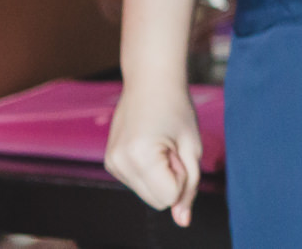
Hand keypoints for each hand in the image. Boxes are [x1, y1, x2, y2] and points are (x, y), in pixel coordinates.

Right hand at [106, 82, 203, 226]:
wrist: (150, 80)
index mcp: (140, 157)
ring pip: (147, 194)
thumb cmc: (177, 108)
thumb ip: (189, 186)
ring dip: (160, 176)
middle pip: (157, 202)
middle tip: (173, 148)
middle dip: (171, 181)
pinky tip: (150, 144)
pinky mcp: (110, 162)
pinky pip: (137, 182)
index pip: (168, 198)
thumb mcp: (192, 147)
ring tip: (161, 144)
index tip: (180, 152)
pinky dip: (149, 171)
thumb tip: (183, 222)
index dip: (183, 178)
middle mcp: (119, 164)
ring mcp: (111, 163)